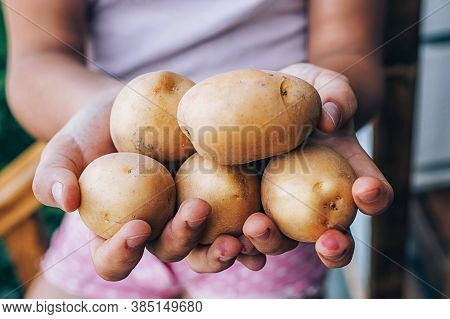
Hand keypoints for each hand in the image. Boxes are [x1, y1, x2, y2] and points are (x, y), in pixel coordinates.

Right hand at [32, 99, 263, 279]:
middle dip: (185, 242)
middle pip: (173, 253)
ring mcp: (191, 218)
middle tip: (197, 212)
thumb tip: (63, 201)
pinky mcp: (220, 199)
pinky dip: (251, 230)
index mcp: (121, 230)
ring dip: (226, 249)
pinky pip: (237, 222)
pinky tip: (263, 222)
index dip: (123, 253)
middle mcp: (159, 231)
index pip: (116, 259)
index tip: (135, 226)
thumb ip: (55, 172)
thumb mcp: (68, 143)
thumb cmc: (95, 128)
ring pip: (209, 247)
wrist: (134, 105)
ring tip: (243, 235)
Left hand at [240, 63, 392, 267]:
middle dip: (335, 249)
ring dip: (273, 242)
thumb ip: (336, 98)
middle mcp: (318, 203)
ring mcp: (282, 209)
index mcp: (347, 176)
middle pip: (333, 238)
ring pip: (284, 241)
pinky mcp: (249, 206)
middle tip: (327, 242)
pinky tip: (227, 237)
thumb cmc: (308, 94)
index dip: (375, 198)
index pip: (373, 194)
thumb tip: (330, 120)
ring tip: (256, 228)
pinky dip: (238, 239)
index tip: (364, 189)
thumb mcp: (326, 87)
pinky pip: (245, 229)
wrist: (271, 101)